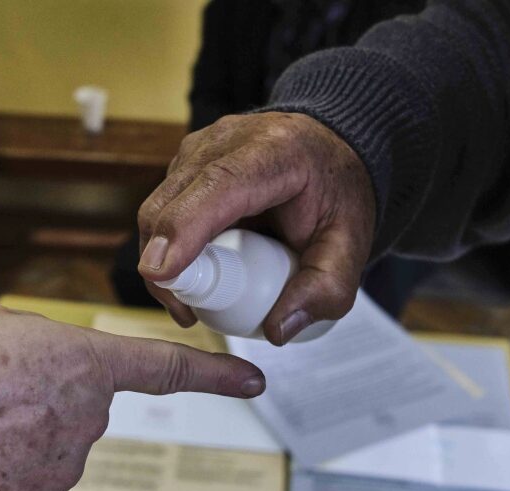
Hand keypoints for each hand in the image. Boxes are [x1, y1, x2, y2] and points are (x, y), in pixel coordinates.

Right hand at [0, 304, 264, 490]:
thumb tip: (36, 374)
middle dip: (40, 406)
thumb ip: (39, 347)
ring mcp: (66, 464)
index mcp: (86, 362)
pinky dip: (2, 474)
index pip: (166, 367)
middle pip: (76, 411)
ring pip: (46, 449)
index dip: (213, 372)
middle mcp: (89, 416)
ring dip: (14, 440)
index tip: (251, 378)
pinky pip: (26, 483)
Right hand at [137, 112, 375, 344]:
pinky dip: (168, 244)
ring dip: (162, 257)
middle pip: (172, 200)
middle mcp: (227, 141)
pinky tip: (194, 272)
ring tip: (193, 301)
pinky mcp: (186, 162)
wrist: (333, 152)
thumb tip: (276, 330)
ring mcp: (200, 147)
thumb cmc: (339, 195)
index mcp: (275, 153)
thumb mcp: (351, 245)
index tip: (160, 274)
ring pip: (158, 206)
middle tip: (187, 314)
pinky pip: (163, 207)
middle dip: (163, 261)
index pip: (216, 187)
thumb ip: (325, 289)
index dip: (182, 230)